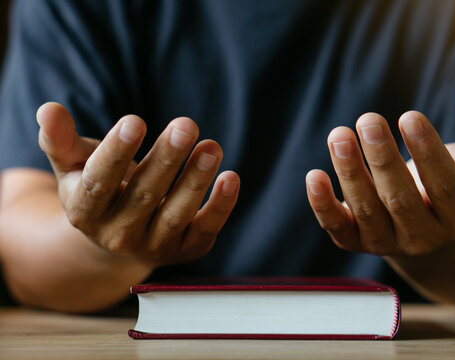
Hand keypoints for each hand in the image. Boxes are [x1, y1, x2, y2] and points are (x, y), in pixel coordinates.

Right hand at [37, 102, 239, 265]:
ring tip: (212, 147)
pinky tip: (230, 177)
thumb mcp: (73, 164)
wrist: (120, 232)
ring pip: (176, 214)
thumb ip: (60, 139)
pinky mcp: (186, 249)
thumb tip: (48, 110)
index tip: (135, 120)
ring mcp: (153, 246)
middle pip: (143, 196)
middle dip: (166, 159)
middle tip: (186, 125)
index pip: (98, 184)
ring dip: (196, 181)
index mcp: (84, 212)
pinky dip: (220, 206)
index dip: (115, 153)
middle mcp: (117, 235)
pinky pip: (205, 229)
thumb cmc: (98, 187)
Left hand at [306, 111, 454, 255]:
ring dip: (349, 173)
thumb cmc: (450, 185)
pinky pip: (337, 227)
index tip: (410, 116)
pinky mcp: (354, 242)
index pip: (443, 185)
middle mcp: (421, 237)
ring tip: (339, 134)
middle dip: (382, 159)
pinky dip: (323, 204)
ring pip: (366, 211)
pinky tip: (314, 175)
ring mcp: (385, 243)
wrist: (422, 221)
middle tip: (368, 119)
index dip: (428, 152)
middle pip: (400, 199)